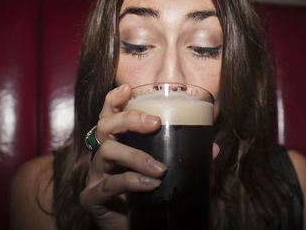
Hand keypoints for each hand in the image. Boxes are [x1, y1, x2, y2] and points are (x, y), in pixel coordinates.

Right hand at [79, 84, 219, 229]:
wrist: (132, 228)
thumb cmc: (147, 194)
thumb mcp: (166, 172)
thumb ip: (185, 158)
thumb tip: (212, 148)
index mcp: (117, 142)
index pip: (110, 115)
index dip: (115, 99)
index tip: (129, 89)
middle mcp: (102, 154)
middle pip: (105, 126)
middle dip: (129, 119)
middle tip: (155, 124)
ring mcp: (95, 175)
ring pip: (107, 152)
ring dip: (135, 156)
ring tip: (160, 169)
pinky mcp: (92, 197)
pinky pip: (109, 185)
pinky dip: (131, 182)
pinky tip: (150, 185)